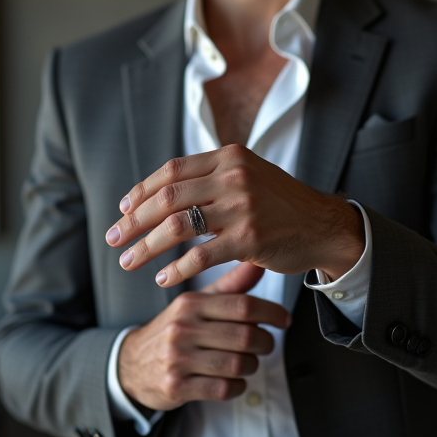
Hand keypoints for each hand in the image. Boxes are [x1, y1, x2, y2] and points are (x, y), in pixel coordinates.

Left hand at [105, 144, 363, 286]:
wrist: (324, 226)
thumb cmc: (281, 205)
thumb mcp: (248, 175)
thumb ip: (212, 177)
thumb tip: (163, 188)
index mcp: (229, 157)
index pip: (172, 171)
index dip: (142, 190)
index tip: (123, 209)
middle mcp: (233, 177)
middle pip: (167, 197)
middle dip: (134, 221)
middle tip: (113, 238)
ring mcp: (242, 206)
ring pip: (177, 227)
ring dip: (146, 247)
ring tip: (128, 262)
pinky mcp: (249, 238)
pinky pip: (200, 256)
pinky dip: (177, 269)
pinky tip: (163, 279)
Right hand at [117, 262, 289, 411]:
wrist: (132, 364)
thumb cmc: (175, 330)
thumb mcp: (197, 303)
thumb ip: (230, 286)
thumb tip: (258, 264)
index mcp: (191, 304)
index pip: (242, 305)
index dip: (271, 312)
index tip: (283, 319)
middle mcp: (182, 328)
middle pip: (244, 336)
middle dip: (265, 342)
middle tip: (266, 343)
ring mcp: (178, 359)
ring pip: (237, 364)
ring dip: (252, 365)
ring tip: (248, 362)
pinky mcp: (176, 386)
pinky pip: (223, 389)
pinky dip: (237, 386)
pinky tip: (234, 380)